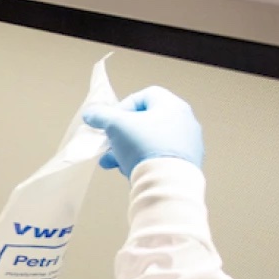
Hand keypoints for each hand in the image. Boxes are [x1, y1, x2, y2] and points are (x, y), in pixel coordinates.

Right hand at [81, 86, 204, 176]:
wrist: (167, 182)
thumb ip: (101, 116)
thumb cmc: (144, 146)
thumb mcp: (115, 125)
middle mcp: (185, 121)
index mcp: (172, 106)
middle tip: (110, 144)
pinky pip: (160, 157)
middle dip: (122, 133)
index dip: (124, 106)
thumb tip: (90, 114)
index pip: (145, 96)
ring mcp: (188, 143)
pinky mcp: (187, 163)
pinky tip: (129, 171)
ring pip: (151, 141)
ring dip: (129, 149)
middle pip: (146, 121)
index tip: (112, 122)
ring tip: (113, 161)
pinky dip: (144, 161)